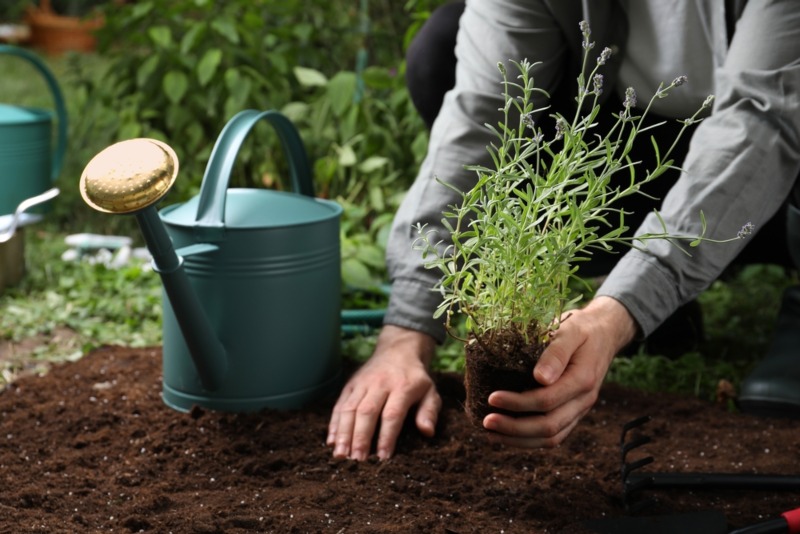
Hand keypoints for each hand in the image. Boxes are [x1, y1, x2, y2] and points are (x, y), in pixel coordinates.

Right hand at [327, 325, 441, 459]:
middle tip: (356, 460)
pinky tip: (331, 441)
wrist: (398, 349)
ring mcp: (362, 383)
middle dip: (360, 437)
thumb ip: (430, 411)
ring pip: (349, 408)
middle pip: (367, 411)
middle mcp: (380, 383)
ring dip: (343, 433)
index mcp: (402, 386)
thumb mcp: (430, 391)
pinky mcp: (350, 384)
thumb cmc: (415, 378)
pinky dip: (334, 423)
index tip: (383, 457)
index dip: (386, 436)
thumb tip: (427, 432)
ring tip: (340, 455)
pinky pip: (340, 404)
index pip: (392, 414)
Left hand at [481, 296, 637, 447]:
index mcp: (582, 379)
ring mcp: (580, 409)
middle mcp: (583, 400)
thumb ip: (556, 353)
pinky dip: (530, 439)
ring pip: (552, 437)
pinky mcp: (574, 413)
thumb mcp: (570, 331)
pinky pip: (555, 435)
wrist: (605, 333)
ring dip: (519, 439)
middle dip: (514, 428)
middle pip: (549, 427)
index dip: (517, 403)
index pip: (546, 400)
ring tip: (491, 433)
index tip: (492, 397)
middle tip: (486, 421)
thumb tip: (540, 378)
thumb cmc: (582, 329)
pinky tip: (508, 434)